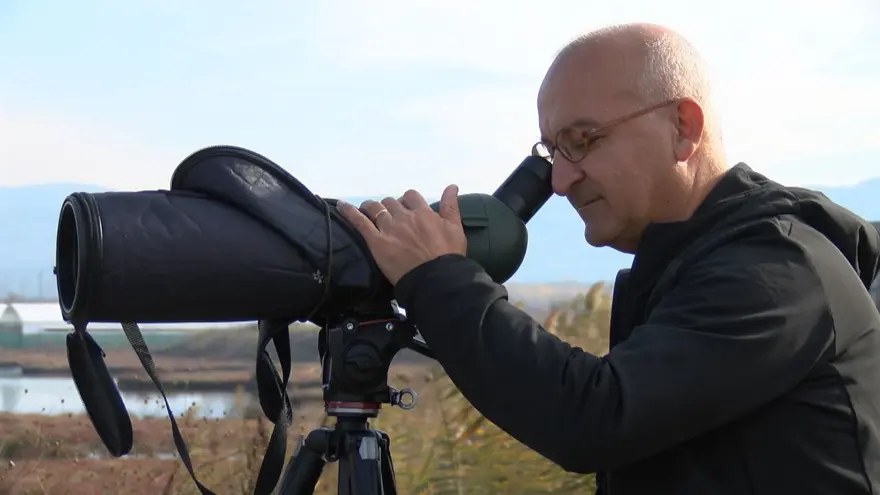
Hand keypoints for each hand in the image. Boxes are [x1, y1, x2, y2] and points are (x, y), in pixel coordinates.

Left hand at [337, 185, 466, 284]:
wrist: (435, 278)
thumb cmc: (448, 255)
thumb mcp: (455, 228)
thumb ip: (451, 206)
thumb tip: (452, 186)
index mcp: (422, 212)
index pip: (410, 196)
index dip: (406, 201)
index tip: (406, 207)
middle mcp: (404, 216)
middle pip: (391, 202)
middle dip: (390, 206)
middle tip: (388, 215)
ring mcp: (388, 228)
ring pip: (375, 209)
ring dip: (371, 207)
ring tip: (367, 209)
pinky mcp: (376, 241)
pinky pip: (359, 222)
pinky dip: (349, 212)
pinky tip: (341, 205)